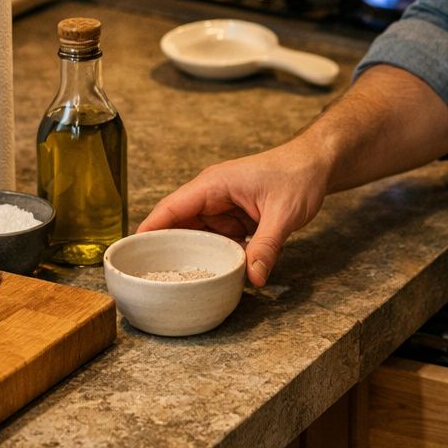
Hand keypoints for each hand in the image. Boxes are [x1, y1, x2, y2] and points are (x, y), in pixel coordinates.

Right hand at [139, 142, 328, 286]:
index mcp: (213, 185)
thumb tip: (254, 278)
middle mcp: (211, 195)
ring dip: (193, 255)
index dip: (149, 230)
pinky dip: (214, 255)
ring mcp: (222, 207)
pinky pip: (216, 239)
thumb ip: (267, 246)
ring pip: (197, 235)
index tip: (129, 253)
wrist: (317, 164)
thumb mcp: (283, 213)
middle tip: (151, 280)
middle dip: (166, 250)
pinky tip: (210, 274)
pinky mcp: (234, 217)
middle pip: (178, 225)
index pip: (171, 208)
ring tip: (176, 282)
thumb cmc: (297, 175)